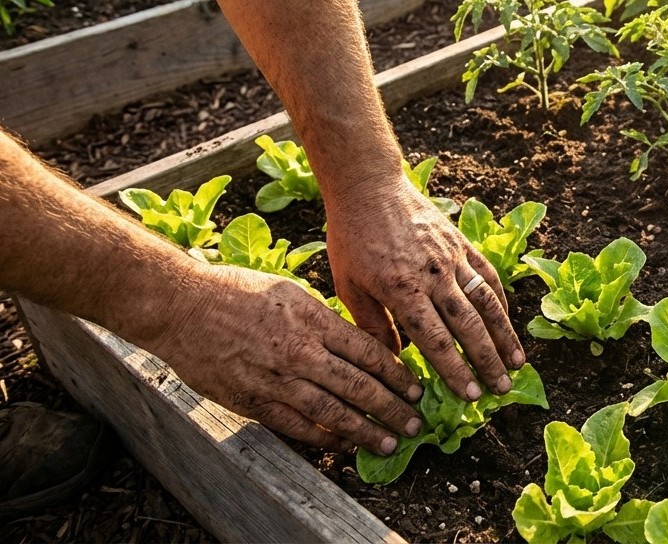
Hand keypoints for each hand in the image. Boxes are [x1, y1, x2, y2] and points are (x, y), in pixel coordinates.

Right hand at [150, 264, 422, 454]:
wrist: (181, 307)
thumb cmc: (236, 291)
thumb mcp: (291, 292)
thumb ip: (324, 321)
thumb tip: (358, 344)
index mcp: (313, 320)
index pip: (368, 352)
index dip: (397, 374)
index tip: (416, 388)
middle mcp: (299, 352)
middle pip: (358, 385)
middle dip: (392, 407)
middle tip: (415, 423)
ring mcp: (275, 379)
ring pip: (332, 412)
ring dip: (365, 430)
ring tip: (389, 441)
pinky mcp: (252, 400)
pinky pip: (296, 426)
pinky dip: (323, 439)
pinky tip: (344, 445)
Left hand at [324, 177, 525, 401]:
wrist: (368, 187)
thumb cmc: (351, 238)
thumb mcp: (348, 286)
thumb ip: (372, 325)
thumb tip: (394, 362)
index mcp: (402, 289)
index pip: (436, 339)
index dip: (455, 370)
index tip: (470, 396)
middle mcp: (433, 275)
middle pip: (469, 326)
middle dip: (487, 361)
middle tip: (501, 389)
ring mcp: (452, 257)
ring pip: (486, 302)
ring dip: (504, 335)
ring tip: (517, 362)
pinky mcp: (461, 243)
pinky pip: (487, 275)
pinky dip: (501, 301)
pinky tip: (507, 323)